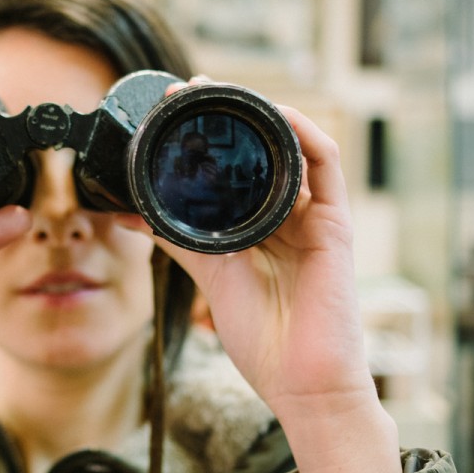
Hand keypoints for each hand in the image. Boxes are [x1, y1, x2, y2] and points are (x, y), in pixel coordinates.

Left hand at [133, 96, 400, 472]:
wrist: (301, 384)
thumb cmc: (265, 341)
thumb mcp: (211, 277)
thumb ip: (181, 241)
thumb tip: (138, 214)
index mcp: (263, 227)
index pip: (238, 166)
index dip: (209, 134)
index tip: (172, 110)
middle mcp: (292, 215)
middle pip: (264, 148)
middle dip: (230, 113)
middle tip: (190, 89)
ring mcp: (316, 217)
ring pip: (294, 146)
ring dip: (259, 113)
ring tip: (221, 92)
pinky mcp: (335, 225)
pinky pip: (327, 164)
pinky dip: (303, 133)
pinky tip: (274, 113)